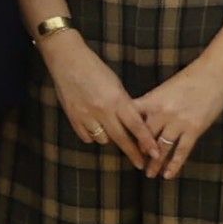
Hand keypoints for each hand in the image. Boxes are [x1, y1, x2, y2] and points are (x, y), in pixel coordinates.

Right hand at [42, 32, 141, 154]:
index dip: (147, 142)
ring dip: (109, 138)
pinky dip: (92, 135)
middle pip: (121, 138)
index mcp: (116, 99)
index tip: (155, 154)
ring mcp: (86, 115)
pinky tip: (93, 126)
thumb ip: (123, 104)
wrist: (67, 60)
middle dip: (132, 153)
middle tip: (141, 164)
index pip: (136, 126)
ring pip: (103, 140)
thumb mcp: (115, 83)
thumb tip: (132, 123)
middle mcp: (102, 110)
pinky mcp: (73, 118)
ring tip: (110, 128)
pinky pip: (87, 137)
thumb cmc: (94, 68)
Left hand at [124, 60, 222, 179]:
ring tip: (149, 174)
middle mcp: (162, 113)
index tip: (119, 145)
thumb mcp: (165, 88)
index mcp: (152, 101)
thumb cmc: (190, 78)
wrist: (214, 73)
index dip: (125, 133)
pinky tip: (168, 175)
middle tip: (134, 164)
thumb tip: (141, 116)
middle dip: (139, 153)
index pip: (132, 121)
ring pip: (162, 148)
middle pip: (145, 138)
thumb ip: (153, 103)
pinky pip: (182, 151)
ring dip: (155, 163)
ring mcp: (178, 122)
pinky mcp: (194, 129)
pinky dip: (174, 164)